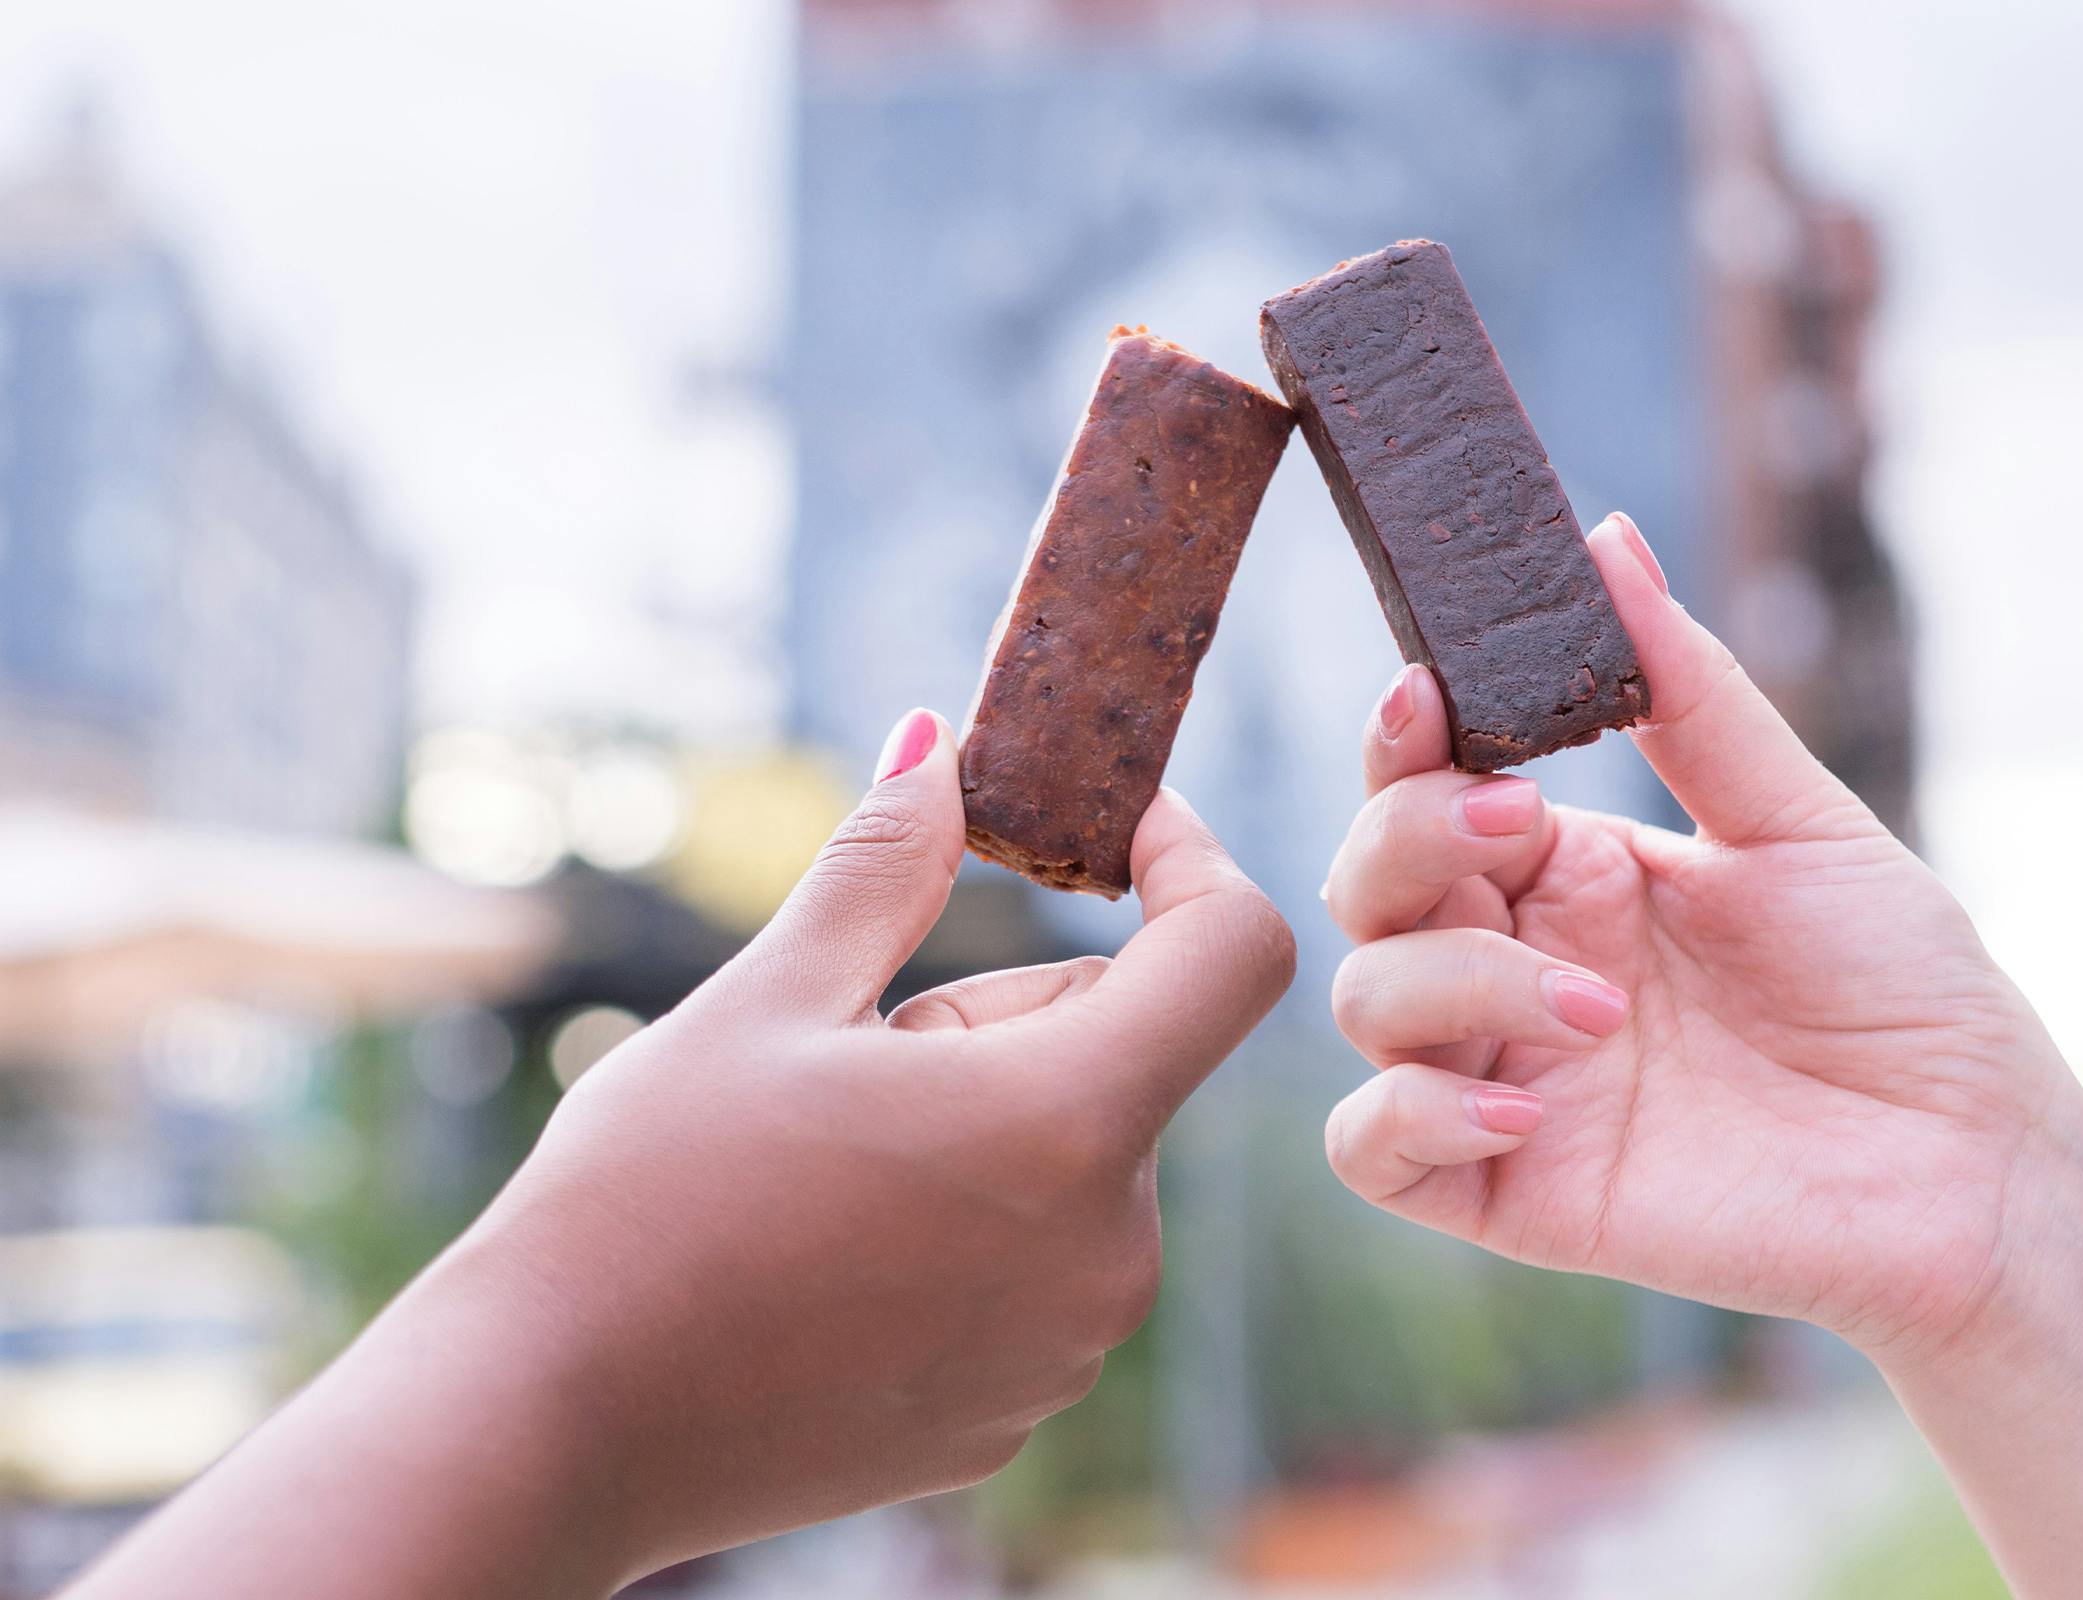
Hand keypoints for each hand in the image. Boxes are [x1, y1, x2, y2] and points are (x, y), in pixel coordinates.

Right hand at [71, 710, 1292, 1598]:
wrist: (555, 1425)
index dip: (1190, 864)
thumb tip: (941, 748)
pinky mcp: (1018, 1410)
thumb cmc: (647, 1201)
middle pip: (1123, 1054)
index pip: (1234, 954)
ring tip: (821, 1168)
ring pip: (1073, 1158)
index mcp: (1067, 1125)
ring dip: (987, 1123)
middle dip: (1011, 1015)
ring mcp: (1069, 1347)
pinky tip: (826, 1256)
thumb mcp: (769, 1003)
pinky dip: (967, 1227)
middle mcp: (1108, 1250)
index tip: (1114, 832)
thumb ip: (886, 869)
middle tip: (850, 1052)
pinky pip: (1037, 1264)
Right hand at [1319, 514, 2082, 1598]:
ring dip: (1448, 981)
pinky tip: (1518, 1112)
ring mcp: (1504, 1076)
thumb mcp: (1799, 824)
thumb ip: (1689, 696)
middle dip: (1407, 839)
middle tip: (1519, 831)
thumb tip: (1606, 537)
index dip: (1403, 745)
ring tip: (1597, 1007)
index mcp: (1570, 874)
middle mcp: (1516, 966)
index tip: (1431, 698)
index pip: (1425, 791)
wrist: (1977, 1171)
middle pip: (1366, 885)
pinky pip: (1372, 1148)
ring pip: (1363, 1002)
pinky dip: (1409, 1116)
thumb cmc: (1907, 992)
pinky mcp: (1510, 1193)